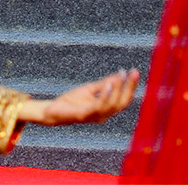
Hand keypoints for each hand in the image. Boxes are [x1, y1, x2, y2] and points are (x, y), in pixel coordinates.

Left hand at [19, 69, 138, 125]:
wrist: (52, 110)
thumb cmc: (72, 101)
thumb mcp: (90, 89)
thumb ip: (104, 83)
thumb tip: (121, 73)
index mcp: (106, 109)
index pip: (123, 99)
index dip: (130, 86)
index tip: (135, 71)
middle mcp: (104, 115)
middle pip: (122, 103)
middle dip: (130, 88)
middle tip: (135, 73)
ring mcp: (94, 117)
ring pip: (112, 106)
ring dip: (117, 90)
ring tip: (121, 77)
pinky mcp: (83, 116)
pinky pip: (97, 107)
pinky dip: (104, 96)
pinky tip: (107, 86)